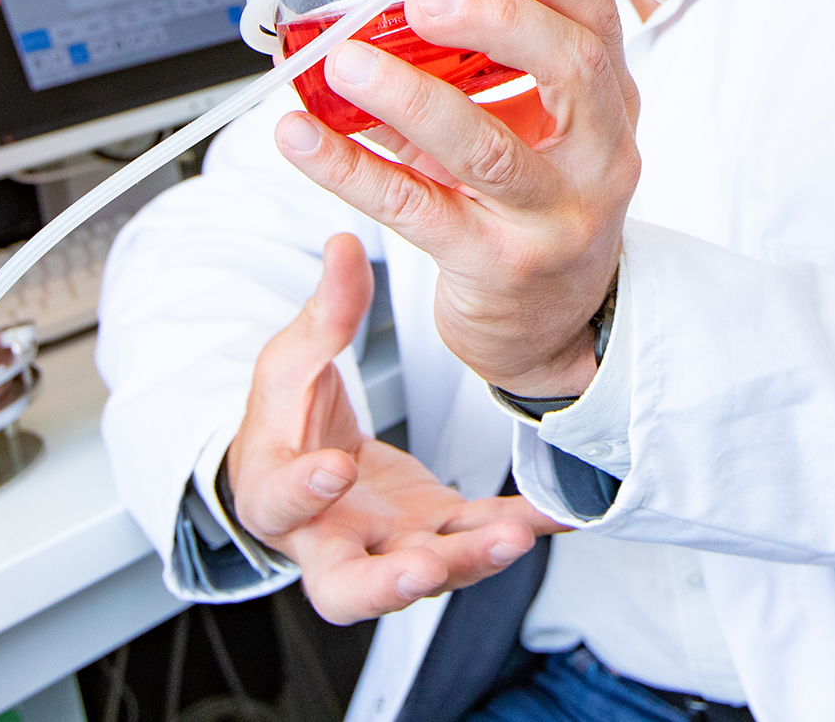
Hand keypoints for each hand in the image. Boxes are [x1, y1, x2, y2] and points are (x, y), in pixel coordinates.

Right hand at [224, 233, 552, 623]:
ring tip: (512, 536)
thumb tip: (343, 245)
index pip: (283, 501)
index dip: (306, 492)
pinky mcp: (433, 532)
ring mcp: (387, 543)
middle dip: (387, 583)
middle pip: (347, 589)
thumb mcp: (292, 361)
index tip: (338, 469)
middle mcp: (331, 536)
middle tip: (422, 567)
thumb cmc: (285, 420)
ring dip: (469, 559)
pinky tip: (556, 514)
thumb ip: (325, 312)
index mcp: (278, 492)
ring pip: (426, 571)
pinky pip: (477, 539)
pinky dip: (519, 528)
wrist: (296, 470)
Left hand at [276, 0, 638, 398]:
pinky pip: (416, 207)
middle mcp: (598, 158)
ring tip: (347, 62)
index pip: (597, 23)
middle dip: (497, 21)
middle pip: (569, 72)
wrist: (553, 327)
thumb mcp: (537, 132)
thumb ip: (487, 71)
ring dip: (411, 97)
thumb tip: (393, 3)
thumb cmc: (536, 209)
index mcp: (609, 109)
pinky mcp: (498, 265)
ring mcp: (554, 217)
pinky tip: (303, 138)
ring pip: (487, 148)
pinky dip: (352, 169)